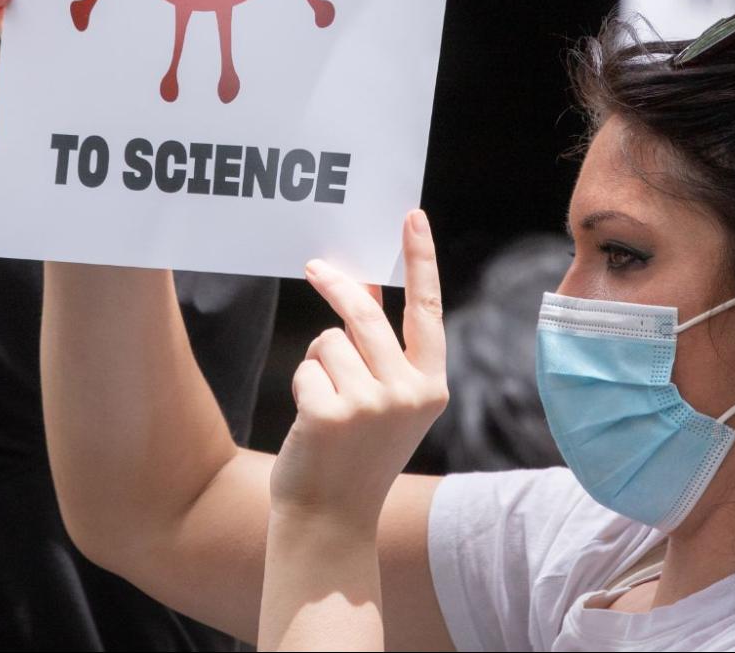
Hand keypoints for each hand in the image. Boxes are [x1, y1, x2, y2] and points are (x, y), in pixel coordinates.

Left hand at [269, 211, 447, 530]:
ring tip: (325, 405)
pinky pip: (306, 367)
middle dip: (337, 286)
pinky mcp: (332, 412)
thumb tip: (366, 290)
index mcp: (432, 386)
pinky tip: (312, 424)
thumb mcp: (380, 399)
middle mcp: (410, 392)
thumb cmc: (353, 454)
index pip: (426, 309)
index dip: (420, 259)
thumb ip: (379, 346)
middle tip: (314, 266)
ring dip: (318, 362)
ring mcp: (373, 404)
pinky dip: (302, 386)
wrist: (330, 520)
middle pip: (365, 313)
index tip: (412, 215)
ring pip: (329, 340)